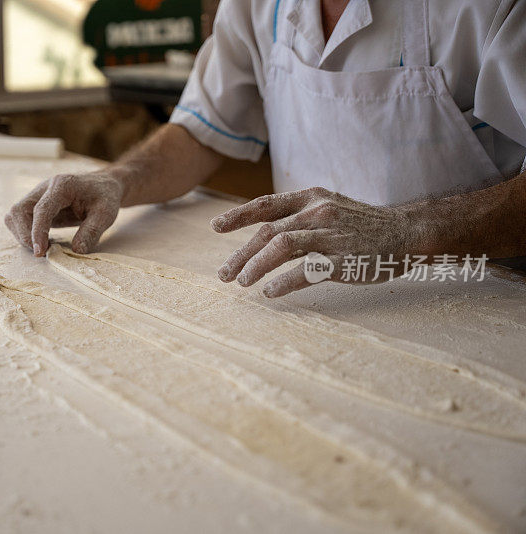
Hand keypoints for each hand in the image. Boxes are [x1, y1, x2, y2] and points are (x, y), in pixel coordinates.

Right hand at [4, 172, 123, 256]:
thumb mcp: (106, 214)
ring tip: (43, 248)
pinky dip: (25, 233)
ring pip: (15, 215)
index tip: (40, 252)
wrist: (102, 185)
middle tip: (42, 253)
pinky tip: (43, 242)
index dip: (38, 231)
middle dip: (25, 235)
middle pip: (19, 210)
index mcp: (62, 185)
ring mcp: (37, 195)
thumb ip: (92, 231)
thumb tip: (76, 251)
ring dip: (22, 235)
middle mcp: (44, 188)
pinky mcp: (35, 205)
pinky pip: (20, 219)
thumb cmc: (104, 197)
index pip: (41, 208)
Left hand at [211, 187, 423, 297]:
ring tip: (243, 282)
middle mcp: (318, 212)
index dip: (238, 216)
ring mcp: (331, 235)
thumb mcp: (328, 207)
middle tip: (224, 274)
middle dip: (240, 254)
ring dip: (256, 265)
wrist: (406, 231)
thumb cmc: (361, 224)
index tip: (215, 228)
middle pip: (267, 231)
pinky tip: (271, 292)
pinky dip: (284, 282)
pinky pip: (306, 271)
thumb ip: (297, 216)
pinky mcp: (344, 259)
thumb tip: (261, 233)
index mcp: (311, 198)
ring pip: (281, 246)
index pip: (266, 204)